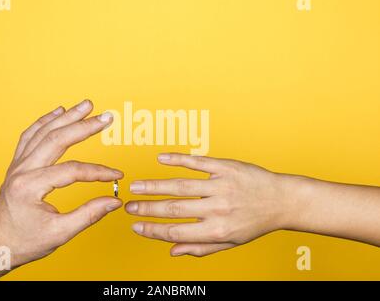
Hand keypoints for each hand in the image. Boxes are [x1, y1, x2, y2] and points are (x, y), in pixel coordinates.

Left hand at [0, 100, 122, 268]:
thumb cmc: (24, 242)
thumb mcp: (59, 233)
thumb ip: (89, 215)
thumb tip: (114, 201)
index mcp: (30, 187)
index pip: (72, 170)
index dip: (98, 171)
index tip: (117, 175)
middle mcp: (21, 171)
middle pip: (56, 139)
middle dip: (83, 126)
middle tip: (105, 117)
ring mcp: (17, 165)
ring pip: (43, 132)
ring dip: (66, 117)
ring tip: (86, 106)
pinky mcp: (17, 165)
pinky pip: (30, 136)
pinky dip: (45, 121)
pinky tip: (58, 113)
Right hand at [125, 153, 290, 256]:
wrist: (283, 201)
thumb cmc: (256, 223)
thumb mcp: (231, 242)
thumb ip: (201, 247)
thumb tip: (173, 251)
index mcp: (217, 230)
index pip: (176, 232)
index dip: (152, 230)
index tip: (136, 226)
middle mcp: (218, 209)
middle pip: (174, 209)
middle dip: (147, 208)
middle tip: (128, 206)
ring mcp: (221, 186)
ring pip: (181, 185)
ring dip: (155, 186)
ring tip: (136, 186)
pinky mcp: (226, 167)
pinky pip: (199, 162)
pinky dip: (178, 159)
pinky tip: (162, 159)